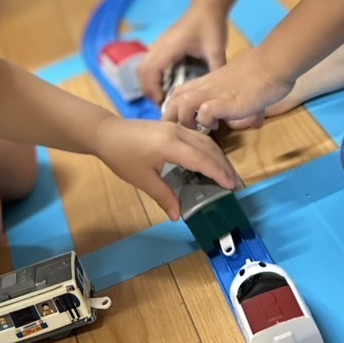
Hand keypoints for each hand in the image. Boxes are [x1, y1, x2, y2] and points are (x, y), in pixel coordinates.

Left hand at [93, 115, 241, 219]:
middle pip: (209, 148)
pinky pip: (198, 138)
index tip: (231, 187)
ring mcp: (175, 127)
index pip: (202, 159)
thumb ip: (164, 196)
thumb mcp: (142, 179)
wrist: (107, 133)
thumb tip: (178, 215)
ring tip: (228, 176)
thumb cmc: (121, 155)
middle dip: (224, 167)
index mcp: (169, 145)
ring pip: (206, 141)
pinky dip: (209, 151)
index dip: (218, 173)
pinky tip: (211, 163)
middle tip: (236, 185)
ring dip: (219, 158)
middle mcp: (176, 132)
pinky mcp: (172, 127)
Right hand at [138, 4, 227, 102]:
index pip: (151, 70)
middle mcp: (160, 45)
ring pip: (143, 66)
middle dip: (148, 89)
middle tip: (161, 104)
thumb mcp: (217, 48)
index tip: (162, 103)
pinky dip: (152, 76)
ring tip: (162, 97)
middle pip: (142, 70)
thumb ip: (216, 68)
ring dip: (148, 83)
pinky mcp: (163, 44)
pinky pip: (150, 62)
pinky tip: (166, 84)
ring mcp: (160, 44)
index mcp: (170, 46)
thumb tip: (218, 91)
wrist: (208, 5)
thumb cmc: (211, 24)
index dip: (153, 89)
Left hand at [162, 50, 295, 132]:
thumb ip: (247, 105)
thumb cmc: (265, 73)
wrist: (274, 64)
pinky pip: (205, 112)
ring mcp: (215, 93)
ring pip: (184, 105)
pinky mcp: (226, 101)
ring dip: (186, 120)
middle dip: (171, 117)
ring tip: (197, 130)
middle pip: (175, 99)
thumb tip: (255, 121)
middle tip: (180, 132)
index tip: (178, 122)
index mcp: (209, 82)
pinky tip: (217, 126)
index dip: (174, 107)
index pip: (180, 92)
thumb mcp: (247, 90)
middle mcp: (208, 87)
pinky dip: (206, 122)